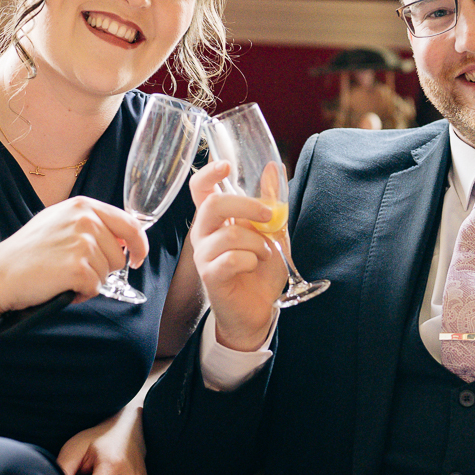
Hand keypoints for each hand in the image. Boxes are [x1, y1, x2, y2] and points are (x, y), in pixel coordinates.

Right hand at [0, 196, 150, 310]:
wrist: (0, 272)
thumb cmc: (28, 251)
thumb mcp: (59, 222)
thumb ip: (90, 223)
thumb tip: (122, 239)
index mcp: (83, 206)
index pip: (129, 224)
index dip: (140, 245)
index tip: (138, 258)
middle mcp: (86, 220)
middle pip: (120, 255)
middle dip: (103, 269)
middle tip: (73, 269)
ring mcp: (83, 243)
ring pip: (108, 273)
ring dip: (89, 281)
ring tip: (62, 276)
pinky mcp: (79, 268)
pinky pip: (95, 288)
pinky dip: (81, 294)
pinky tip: (61, 286)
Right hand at [185, 160, 286, 351]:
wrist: (258, 309)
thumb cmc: (260, 269)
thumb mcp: (272, 231)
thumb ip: (271, 202)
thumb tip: (275, 167)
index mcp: (216, 218)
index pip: (200, 188)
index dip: (208, 173)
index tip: (226, 165)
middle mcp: (204, 233)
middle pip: (213, 204)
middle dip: (246, 205)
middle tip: (267, 216)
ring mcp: (204, 255)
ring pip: (230, 234)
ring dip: (258, 242)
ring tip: (265, 254)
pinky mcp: (210, 275)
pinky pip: (233, 259)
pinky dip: (252, 260)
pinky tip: (253, 266)